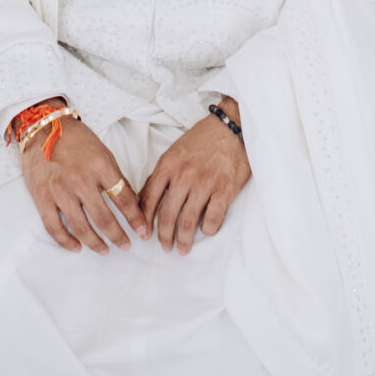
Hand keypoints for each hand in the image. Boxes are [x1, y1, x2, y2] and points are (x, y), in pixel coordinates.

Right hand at [20, 109, 150, 253]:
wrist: (42, 127)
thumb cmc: (75, 139)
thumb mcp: (102, 152)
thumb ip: (115, 176)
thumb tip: (131, 201)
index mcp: (100, 165)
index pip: (123, 198)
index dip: (135, 218)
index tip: (143, 231)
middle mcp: (81, 179)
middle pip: (104, 218)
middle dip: (118, 236)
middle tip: (126, 246)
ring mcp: (60, 190)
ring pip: (81, 227)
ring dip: (95, 243)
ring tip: (105, 250)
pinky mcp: (42, 197)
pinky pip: (54, 227)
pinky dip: (66, 241)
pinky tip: (77, 247)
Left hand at [138, 101, 250, 253]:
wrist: (231, 127)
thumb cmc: (202, 140)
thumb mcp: (175, 152)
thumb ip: (160, 176)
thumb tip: (143, 201)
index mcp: (168, 164)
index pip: (150, 198)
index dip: (145, 220)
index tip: (145, 234)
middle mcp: (184, 175)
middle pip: (168, 214)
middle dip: (164, 236)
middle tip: (165, 247)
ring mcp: (205, 183)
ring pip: (188, 221)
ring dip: (184, 240)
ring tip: (183, 248)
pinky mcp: (224, 189)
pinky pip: (212, 219)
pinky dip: (208, 230)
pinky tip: (206, 231)